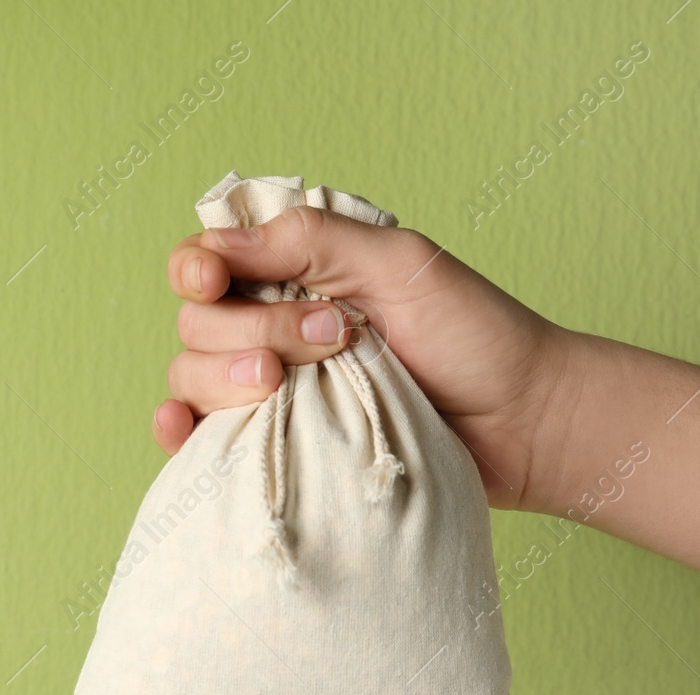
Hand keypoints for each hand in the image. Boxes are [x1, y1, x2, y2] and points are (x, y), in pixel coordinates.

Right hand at [155, 205, 573, 510]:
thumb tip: (218, 242)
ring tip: (286, 388)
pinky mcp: (278, 449)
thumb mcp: (400, 263)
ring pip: (191, 377)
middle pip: (197, 323)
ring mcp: (272, 394)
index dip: (199, 268)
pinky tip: (184, 428)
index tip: (216, 280)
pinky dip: (178, 432)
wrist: (520, 426)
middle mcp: (272, 329)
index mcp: (297, 272)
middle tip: (333, 338)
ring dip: (225, 379)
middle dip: (248, 330)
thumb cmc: (475, 336)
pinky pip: (202, 441)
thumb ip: (311, 240)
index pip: (209, 261)